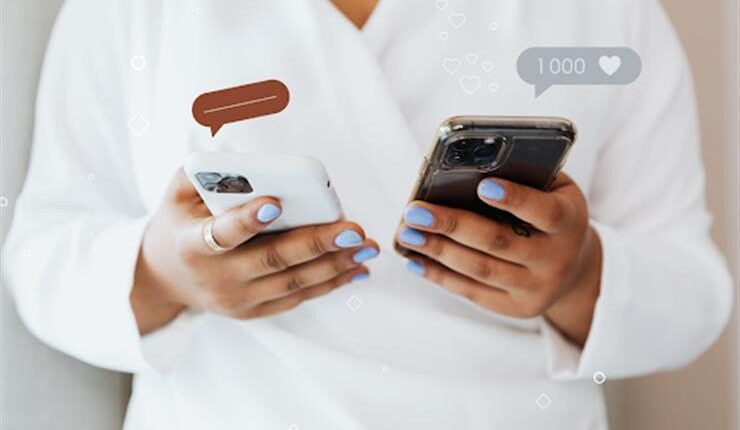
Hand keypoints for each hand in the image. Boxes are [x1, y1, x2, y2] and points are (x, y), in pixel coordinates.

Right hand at [131, 170, 377, 333]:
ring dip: (335, 265)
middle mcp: (217, 278)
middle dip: (316, 244)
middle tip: (353, 229)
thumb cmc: (179, 223)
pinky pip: (298, 298)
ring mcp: (238, 300)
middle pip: (271, 261)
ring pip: (292, 283)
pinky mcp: (255, 311)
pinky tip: (357, 267)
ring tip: (366, 245)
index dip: (247, 220)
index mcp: (193, 245)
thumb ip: (206, 169)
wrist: (164, 278)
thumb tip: (240, 142)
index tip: (276, 202)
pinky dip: (330, 283)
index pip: (221, 235)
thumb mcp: (178, 193)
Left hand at [396, 174, 600, 344]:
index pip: (544, 212)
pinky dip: (440, 275)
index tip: (483, 185)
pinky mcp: (515, 308)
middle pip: (499, 242)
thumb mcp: (552, 188)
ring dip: (438, 251)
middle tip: (415, 211)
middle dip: (452, 225)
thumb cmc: (551, 211)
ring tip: (407, 233)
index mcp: (569, 222)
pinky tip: (415, 259)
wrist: (575, 267)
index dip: (515, 199)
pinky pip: (471, 291)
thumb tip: (466, 167)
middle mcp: (557, 260)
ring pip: (480, 269)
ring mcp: (536, 289)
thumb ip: (523, 176)